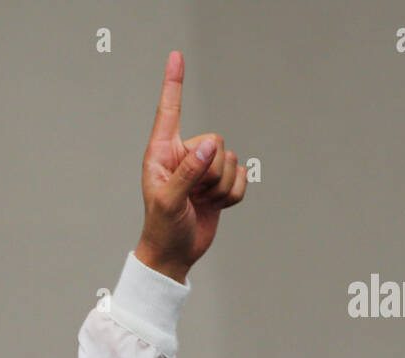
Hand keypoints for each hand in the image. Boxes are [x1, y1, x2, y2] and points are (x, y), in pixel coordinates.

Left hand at [135, 50, 245, 282]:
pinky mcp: (220, 184)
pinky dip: (233, 196)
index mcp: (162, 153)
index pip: (169, 111)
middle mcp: (183, 155)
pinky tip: (215, 207)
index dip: (174, 83)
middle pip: (215, 142)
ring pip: (230, 160)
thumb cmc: (162, 229)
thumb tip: (210, 146)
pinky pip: (242, 177)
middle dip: (211, 173)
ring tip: (200, 203)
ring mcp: (202, 169)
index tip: (177, 55)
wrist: (175, 255)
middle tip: (194, 196)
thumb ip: (187, 173)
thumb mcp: (169, 202)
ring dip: (221, 188)